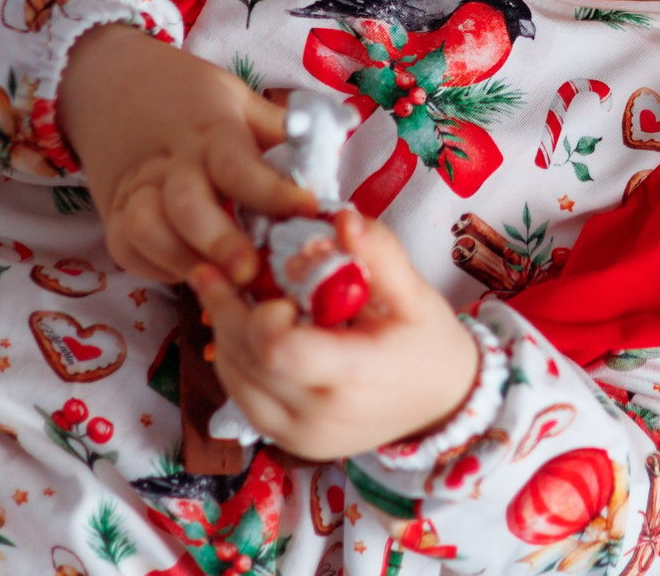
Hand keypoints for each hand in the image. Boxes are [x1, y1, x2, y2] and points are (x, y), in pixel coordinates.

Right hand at [56, 24, 312, 282]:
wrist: (112, 84)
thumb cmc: (188, 96)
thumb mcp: (237, 96)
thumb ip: (279, 126)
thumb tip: (338, 134)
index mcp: (210, 131)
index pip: (239, 165)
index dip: (274, 191)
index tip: (308, 210)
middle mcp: (171, 162)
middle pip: (188, 205)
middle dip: (220, 242)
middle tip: (250, 272)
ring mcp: (137, 190)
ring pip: (148, 228)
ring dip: (183, 258)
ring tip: (221, 282)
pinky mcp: (115, 217)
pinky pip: (131, 247)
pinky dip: (159, 265)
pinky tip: (193, 273)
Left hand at [192, 209, 481, 460]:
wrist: (442, 404)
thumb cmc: (429, 344)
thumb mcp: (416, 294)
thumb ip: (380, 254)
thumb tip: (342, 216)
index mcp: (354, 378)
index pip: (281, 353)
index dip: (265, 316)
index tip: (279, 290)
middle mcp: (319, 417)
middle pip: (246, 361)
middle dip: (227, 309)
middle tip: (216, 269)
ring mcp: (300, 436)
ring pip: (233, 379)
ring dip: (224, 331)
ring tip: (222, 289)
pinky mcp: (288, 442)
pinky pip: (241, 396)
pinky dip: (234, 357)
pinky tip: (242, 326)